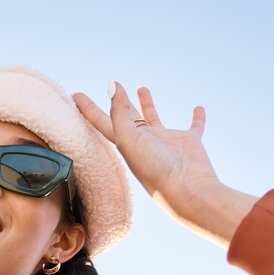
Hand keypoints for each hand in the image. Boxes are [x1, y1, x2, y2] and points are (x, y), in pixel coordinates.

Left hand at [73, 84, 257, 247]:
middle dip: (119, 102)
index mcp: (126, 143)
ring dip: (147, 103)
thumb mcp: (129, 139)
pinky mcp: (189, 142)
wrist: (187, 190)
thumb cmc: (154, 169)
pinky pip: (194, 126)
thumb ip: (119, 111)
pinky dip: (197, 117)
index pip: (102, 122)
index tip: (75, 94)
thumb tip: (112, 84)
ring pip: (154, 118)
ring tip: (141, 87)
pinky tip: (198, 108)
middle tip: (114, 85)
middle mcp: (144, 142)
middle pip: (128, 117)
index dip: (88, 109)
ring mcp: (166, 142)